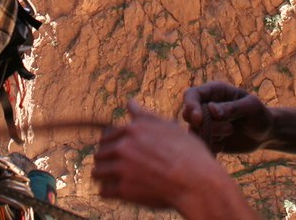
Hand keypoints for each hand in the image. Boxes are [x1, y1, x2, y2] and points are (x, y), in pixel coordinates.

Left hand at [93, 101, 231, 213]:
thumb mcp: (169, 128)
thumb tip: (129, 102)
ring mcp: (122, 167)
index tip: (122, 154)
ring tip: (118, 180)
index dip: (114, 145)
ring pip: (97, 171)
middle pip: (100, 152)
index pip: (107, 135)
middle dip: (107, 160)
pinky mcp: (123, 189)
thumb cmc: (189, 154)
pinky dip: (110, 192)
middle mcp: (124, 145)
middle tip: (121, 168)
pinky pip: (104, 191)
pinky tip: (122, 192)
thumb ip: (145, 116)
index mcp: (134, 128)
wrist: (197, 182)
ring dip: (105, 176)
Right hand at [182, 81, 272, 153]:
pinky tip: (224, 145)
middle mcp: (205, 105)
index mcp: (214, 91)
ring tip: (230, 132)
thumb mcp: (252, 107)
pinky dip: (211, 147)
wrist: (265, 134)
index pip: (191, 95)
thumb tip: (211, 109)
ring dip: (211, 135)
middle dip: (206, 124)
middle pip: (188, 115)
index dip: (190, 106)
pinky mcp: (208, 138)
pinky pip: (200, 145)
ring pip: (194, 131)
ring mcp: (205, 123)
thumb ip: (232, 107)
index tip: (198, 120)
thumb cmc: (260, 115)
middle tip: (229, 128)